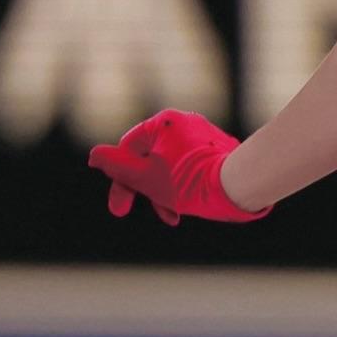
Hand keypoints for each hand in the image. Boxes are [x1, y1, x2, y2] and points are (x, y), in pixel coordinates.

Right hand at [87, 109, 273, 225]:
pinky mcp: (220, 149)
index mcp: (164, 121)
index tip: (120, 208)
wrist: (240, 184)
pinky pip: (193, 166)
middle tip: (151, 215)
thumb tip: (95, 156)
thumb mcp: (144, 177)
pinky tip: (192, 205)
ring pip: (171, 166)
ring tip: (173, 216)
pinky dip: (186, 185)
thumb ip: (117, 167)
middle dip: (146, 190)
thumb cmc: (189, 181)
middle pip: (151, 158)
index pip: (128, 149)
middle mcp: (186, 122)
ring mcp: (205, 135)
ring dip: (166, 193)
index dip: (120, 181)